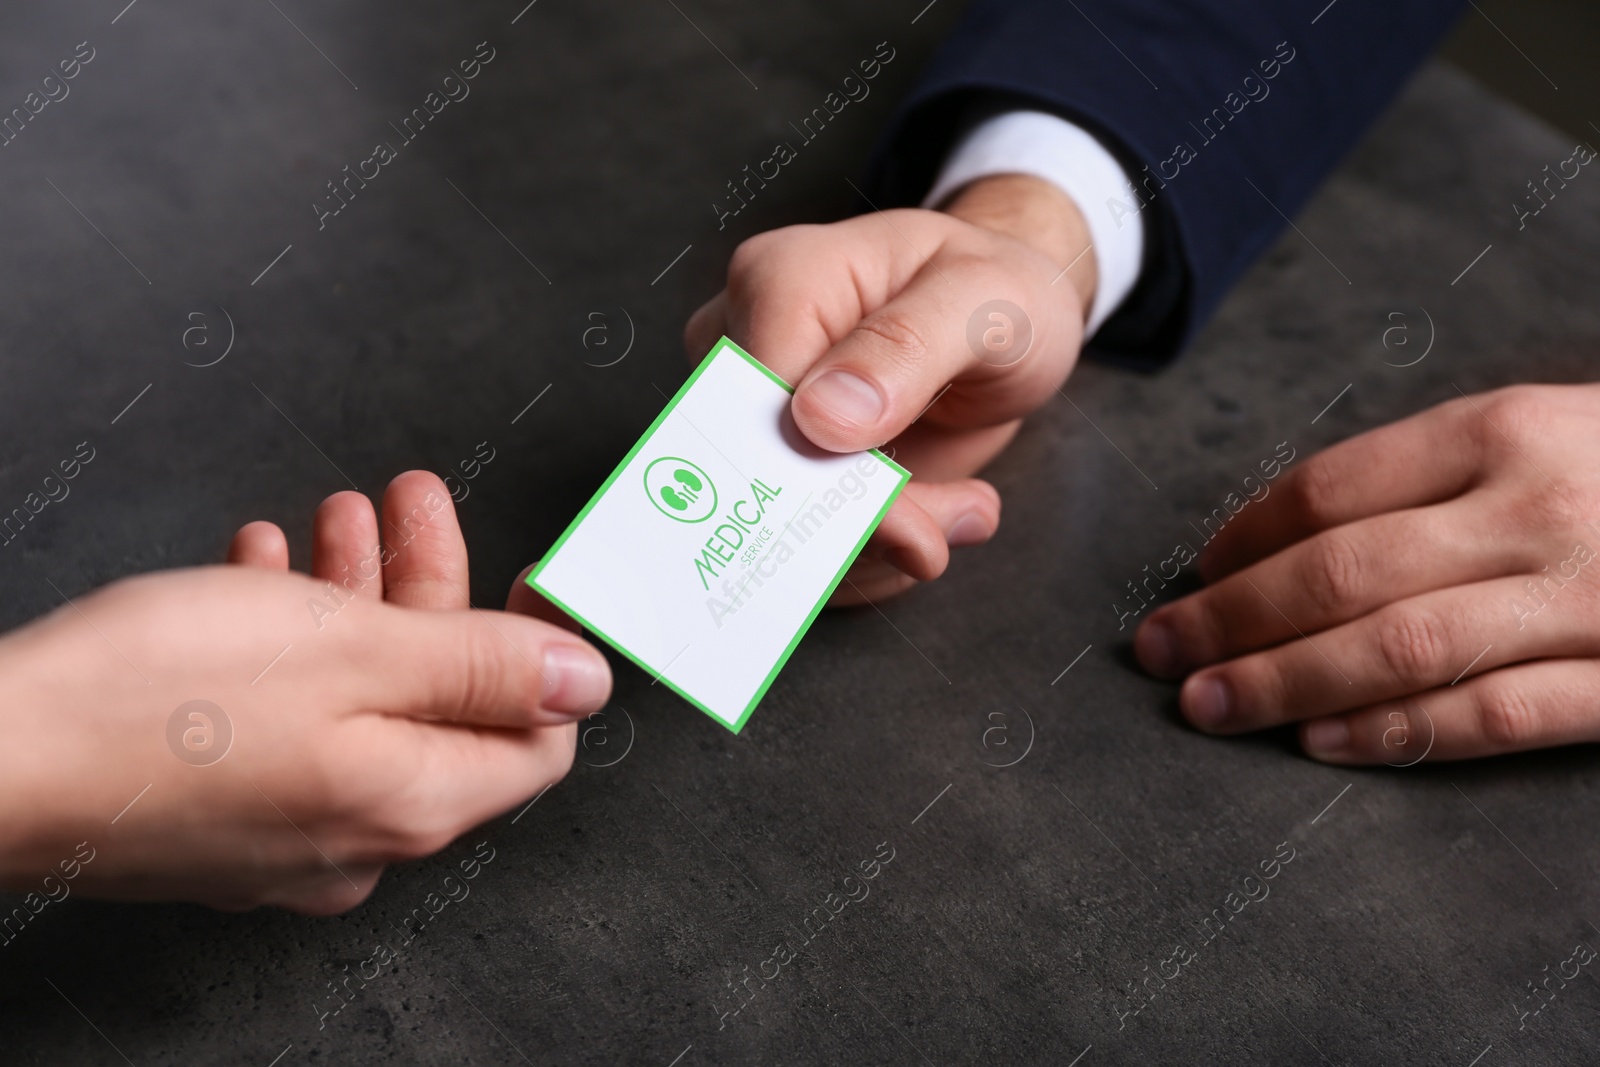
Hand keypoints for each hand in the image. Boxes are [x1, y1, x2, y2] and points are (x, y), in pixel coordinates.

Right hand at [0, 472, 610, 912]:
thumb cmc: (155, 704)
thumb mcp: (354, 650)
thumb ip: (483, 665)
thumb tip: (583, 678)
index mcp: (414, 801)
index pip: (537, 738)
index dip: (541, 648)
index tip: (523, 572)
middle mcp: (362, 836)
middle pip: (440, 703)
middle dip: (428, 587)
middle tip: (406, 502)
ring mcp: (288, 833)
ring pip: (359, 700)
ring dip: (356, 597)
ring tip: (333, 518)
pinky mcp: (223, 812)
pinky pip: (291, 720)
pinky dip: (291, 640)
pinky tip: (263, 569)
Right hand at [687, 174, 1095, 601]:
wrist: (1000, 318)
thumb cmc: (991, 288)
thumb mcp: (983, 301)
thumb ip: (906, 346)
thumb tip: (820, 418)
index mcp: (779, 282)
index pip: (760, 407)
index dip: (821, 478)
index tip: (909, 519)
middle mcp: (745, 346)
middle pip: (761, 474)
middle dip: (857, 525)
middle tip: (945, 530)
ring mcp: (756, 412)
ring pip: (779, 522)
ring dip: (874, 544)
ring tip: (960, 510)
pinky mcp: (780, 462)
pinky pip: (802, 542)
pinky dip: (871, 552)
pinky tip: (933, 514)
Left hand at [1134, 384, 1599, 762]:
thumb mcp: (1541, 431)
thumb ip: (1430, 473)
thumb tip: (1277, 533)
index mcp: (1505, 429)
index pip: (1331, 488)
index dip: (1241, 538)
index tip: (1193, 572)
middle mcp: (1538, 507)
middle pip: (1342, 571)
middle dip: (1231, 617)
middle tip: (1157, 650)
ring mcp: (1588, 597)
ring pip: (1402, 645)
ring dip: (1285, 680)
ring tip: (1205, 703)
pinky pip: (1498, 714)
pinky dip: (1400, 733)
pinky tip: (1322, 741)